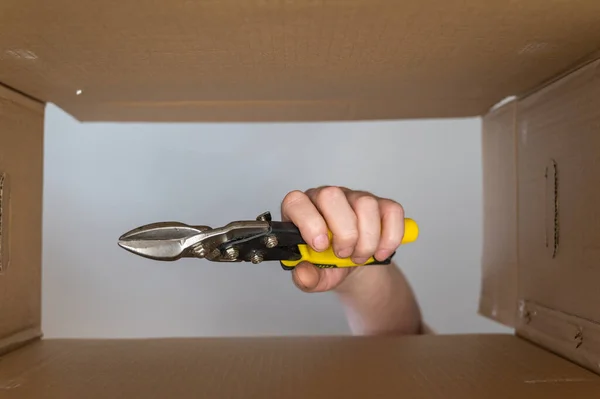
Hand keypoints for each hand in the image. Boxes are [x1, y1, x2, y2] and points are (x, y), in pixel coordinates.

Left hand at [281, 186, 405, 292]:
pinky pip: (392, 211)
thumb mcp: (314, 276)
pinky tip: (380, 253)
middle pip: (332, 196)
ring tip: (359, 257)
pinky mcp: (380, 204)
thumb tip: (303, 273)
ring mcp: (354, 197)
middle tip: (343, 254)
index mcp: (301, 210)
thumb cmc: (327, 263)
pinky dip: (390, 238)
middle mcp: (326, 197)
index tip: (321, 246)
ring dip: (366, 239)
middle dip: (342, 232)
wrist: (351, 265)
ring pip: (365, 204)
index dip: (308, 222)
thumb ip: (305, 277)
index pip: (296, 201)